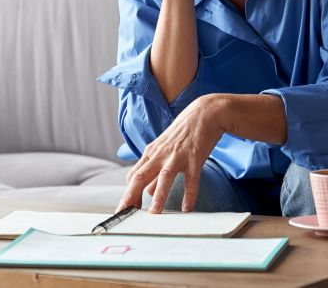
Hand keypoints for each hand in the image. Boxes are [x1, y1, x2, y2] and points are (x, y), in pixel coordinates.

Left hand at [115, 95, 224, 212]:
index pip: (133, 175)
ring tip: (154, 213)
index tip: (124, 209)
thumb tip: (147, 191)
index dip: (128, 193)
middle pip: (140, 176)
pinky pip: (191, 179)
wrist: (203, 114)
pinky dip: (189, 194)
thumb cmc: (183, 133)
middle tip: (124, 212)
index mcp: (151, 153)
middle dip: (131, 195)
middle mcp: (160, 155)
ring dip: (158, 196)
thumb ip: (155, 171)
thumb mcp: (164, 150)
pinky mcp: (194, 158)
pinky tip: (187, 208)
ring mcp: (177, 156)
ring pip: (164, 177)